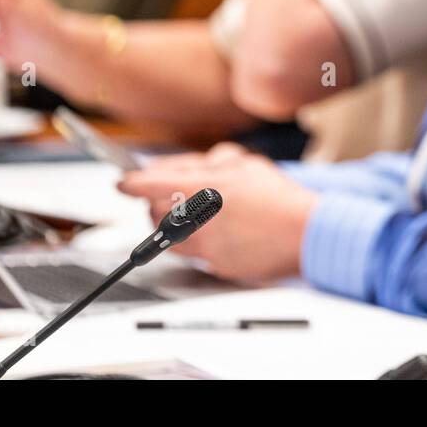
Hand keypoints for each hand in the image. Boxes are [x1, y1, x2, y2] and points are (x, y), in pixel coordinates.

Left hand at [116, 143, 317, 282]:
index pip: (148, 184)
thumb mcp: (246, 163)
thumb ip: (211, 162)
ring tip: (192, 218)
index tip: (123, 183)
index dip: (130, 183)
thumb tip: (186, 167)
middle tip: (166, 198)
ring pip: (167, 238)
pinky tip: (218, 235)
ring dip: (172, 226)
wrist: (304, 233)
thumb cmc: (278, 197)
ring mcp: (204, 244)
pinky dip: (198, 244)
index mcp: (202, 187)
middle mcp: (196, 218)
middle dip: (154, 204)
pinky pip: (194, 254)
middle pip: (152, 212)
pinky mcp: (214, 264)